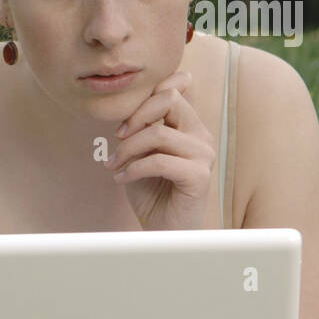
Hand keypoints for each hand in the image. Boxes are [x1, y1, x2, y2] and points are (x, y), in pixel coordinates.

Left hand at [104, 70, 215, 230]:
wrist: (164, 229)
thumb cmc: (151, 190)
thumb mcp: (138, 152)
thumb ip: (139, 127)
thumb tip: (127, 102)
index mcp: (189, 126)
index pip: (172, 89)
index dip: (143, 98)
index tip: (122, 128)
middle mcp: (200, 136)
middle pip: (169, 100)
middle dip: (135, 117)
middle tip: (117, 139)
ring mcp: (203, 155)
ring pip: (159, 133)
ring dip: (127, 149)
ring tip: (115, 166)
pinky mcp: (199, 176)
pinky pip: (160, 161)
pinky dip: (134, 169)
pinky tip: (122, 179)